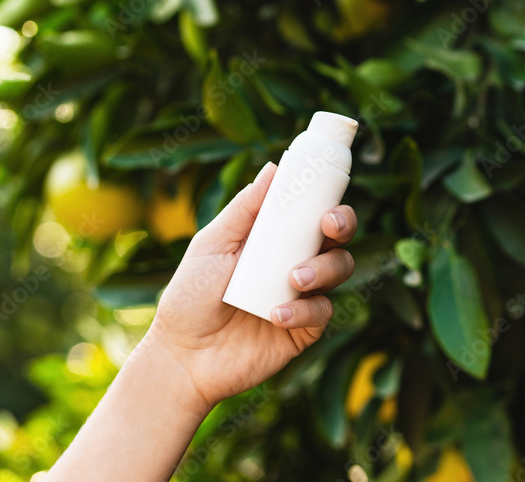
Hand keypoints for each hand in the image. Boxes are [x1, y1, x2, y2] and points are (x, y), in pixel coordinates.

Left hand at [147, 162, 355, 411]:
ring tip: (294, 278)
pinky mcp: (304, 329)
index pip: (312, 212)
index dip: (328, 200)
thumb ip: (244, 209)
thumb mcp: (211, 245)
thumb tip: (273, 168)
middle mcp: (295, 263)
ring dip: (324, 268)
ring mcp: (303, 296)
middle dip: (342, 225)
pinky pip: (322, 312)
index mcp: (275, 239)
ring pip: (339, 269)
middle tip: (329, 225)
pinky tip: (277, 315)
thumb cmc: (190, 297)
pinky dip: (304, 309)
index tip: (327, 195)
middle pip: (337, 237)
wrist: (182, 357)